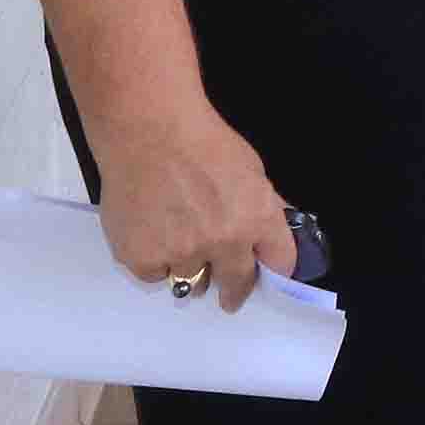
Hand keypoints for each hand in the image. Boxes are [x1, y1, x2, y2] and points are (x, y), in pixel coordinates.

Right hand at [92, 105, 297, 310]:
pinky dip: (154, 260)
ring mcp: (182, 253)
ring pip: (192, 281)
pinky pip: (155, 274)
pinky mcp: (144, 258)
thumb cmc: (201, 140)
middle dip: (234, 290)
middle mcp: (223, 241)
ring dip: (189, 266)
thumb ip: (264, 205)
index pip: (280, 263)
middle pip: (236, 283)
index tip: (265, 276)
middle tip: (228, 294)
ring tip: (177, 238)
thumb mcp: (251, 168)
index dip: (274, 270)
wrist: (147, 129)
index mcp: (257, 217)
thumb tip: (275, 229)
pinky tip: (150, 231)